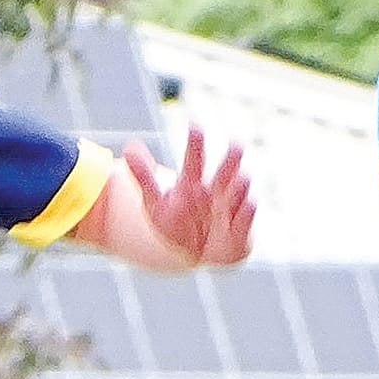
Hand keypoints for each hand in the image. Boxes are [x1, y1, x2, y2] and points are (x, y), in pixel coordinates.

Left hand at [123, 127, 253, 267]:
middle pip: (224, 171)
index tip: (195, 126)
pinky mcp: (240, 229)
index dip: (195, 144)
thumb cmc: (177, 223)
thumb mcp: (156, 203)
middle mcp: (215, 191)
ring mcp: (230, 208)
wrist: (199, 252)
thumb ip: (144, 176)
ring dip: (240, 186)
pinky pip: (245, 218)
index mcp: (193, 182)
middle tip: (237, 146)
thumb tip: (129, 145)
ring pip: (238, 192)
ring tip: (240, 178)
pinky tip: (249, 202)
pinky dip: (246, 211)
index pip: (193, 159)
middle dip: (231, 160)